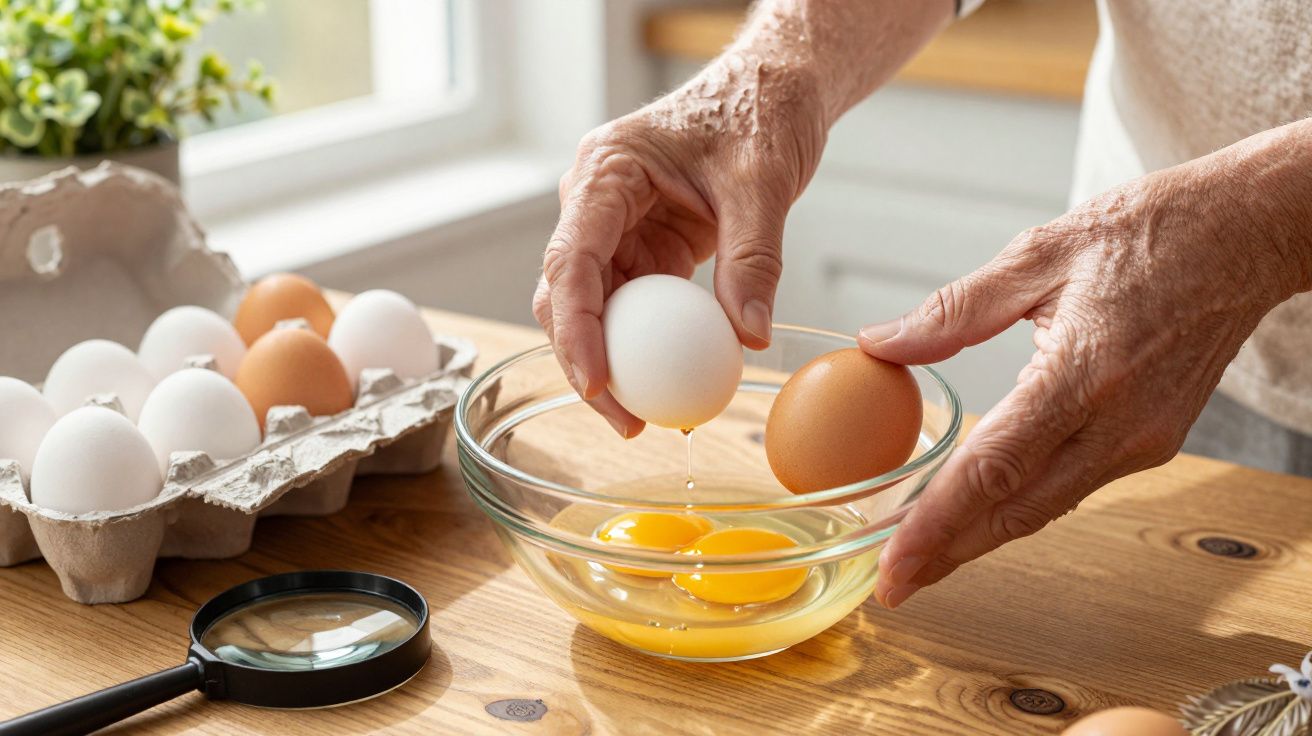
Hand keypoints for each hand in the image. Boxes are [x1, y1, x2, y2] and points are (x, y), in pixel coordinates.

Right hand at [533, 55, 825, 436]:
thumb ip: (753, 260)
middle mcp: (597, 202)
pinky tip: (669, 383)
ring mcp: (617, 228)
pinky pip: (635, 307)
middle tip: (625, 420)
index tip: (599, 382)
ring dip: (613, 363)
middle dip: (585, 362)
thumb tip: (749, 336)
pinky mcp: (645, 248)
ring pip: (594, 308)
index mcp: (607, 170)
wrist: (777, 87)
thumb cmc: (760, 111)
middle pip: (567, 294)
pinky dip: (646, 347)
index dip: (576, 327)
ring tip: (644, 419)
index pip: (572, 258)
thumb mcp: (762, 183)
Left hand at [862, 144, 1311, 608]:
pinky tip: (980, 509)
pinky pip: (1073, 486)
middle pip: (1018, 511)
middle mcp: (1118, 423)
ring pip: (1046, 508)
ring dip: (981, 538)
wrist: (1246, 236)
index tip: (893, 563)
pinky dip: (1020, 507)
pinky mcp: (1153, 442)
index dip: (938, 524)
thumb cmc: (1148, 233)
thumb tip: (881, 343)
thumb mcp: (1037, 254)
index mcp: (1082, 372)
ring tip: (921, 555)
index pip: (994, 469)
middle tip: (890, 584)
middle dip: (949, 555)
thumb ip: (953, 311)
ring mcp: (1142, 440)